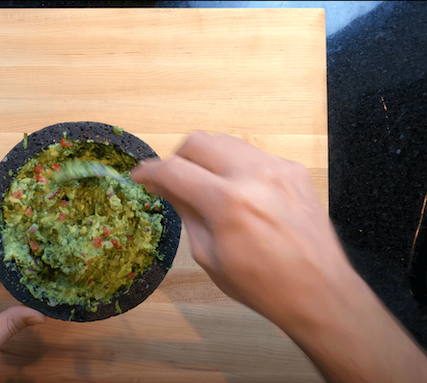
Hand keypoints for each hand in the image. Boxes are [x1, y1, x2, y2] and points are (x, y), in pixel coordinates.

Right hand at [131, 131, 426, 382]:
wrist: (319, 291)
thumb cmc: (261, 285)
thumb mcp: (209, 256)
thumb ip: (187, 213)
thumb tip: (166, 187)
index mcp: (228, 203)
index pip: (174, 170)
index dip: (149, 171)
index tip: (139, 177)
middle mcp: (254, 175)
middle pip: (198, 142)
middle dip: (178, 158)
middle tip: (174, 181)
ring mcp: (278, 168)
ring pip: (226, 142)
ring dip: (207, 159)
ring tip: (206, 185)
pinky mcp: (294, 171)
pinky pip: (253, 155)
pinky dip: (236, 167)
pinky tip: (240, 193)